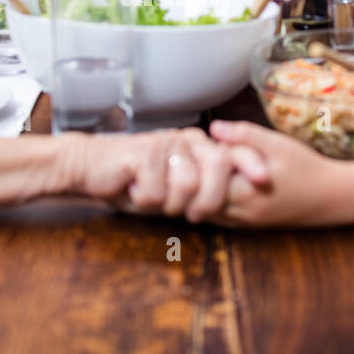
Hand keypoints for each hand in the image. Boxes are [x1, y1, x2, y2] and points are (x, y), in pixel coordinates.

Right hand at [70, 128, 269, 220]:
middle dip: (209, 199)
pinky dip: (145, 200)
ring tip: (151, 196)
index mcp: (195, 144)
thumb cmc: (133, 180)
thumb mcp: (173, 186)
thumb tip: (235, 200)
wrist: (90, 168)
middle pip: (219, 166)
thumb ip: (201, 187)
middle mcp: (184, 139)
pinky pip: (160, 192)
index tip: (263, 180)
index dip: (250, 164)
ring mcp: (165, 142)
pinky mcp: (144, 153)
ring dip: (169, 204)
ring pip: (189, 185)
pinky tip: (133, 188)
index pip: (232, 151)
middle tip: (191, 214)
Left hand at [202, 121, 343, 226]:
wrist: (333, 198)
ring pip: (204, 210)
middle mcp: (240, 214)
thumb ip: (244, 135)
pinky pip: (217, 215)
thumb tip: (213, 127)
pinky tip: (215, 180)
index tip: (198, 144)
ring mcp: (243, 223)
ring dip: (200, 190)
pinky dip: (210, 199)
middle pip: (197, 199)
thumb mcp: (277, 144)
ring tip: (203, 166)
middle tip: (194, 156)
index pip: (201, 182)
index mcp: (244, 193)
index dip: (196, 162)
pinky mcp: (247, 225)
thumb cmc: (306, 167)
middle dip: (193, 178)